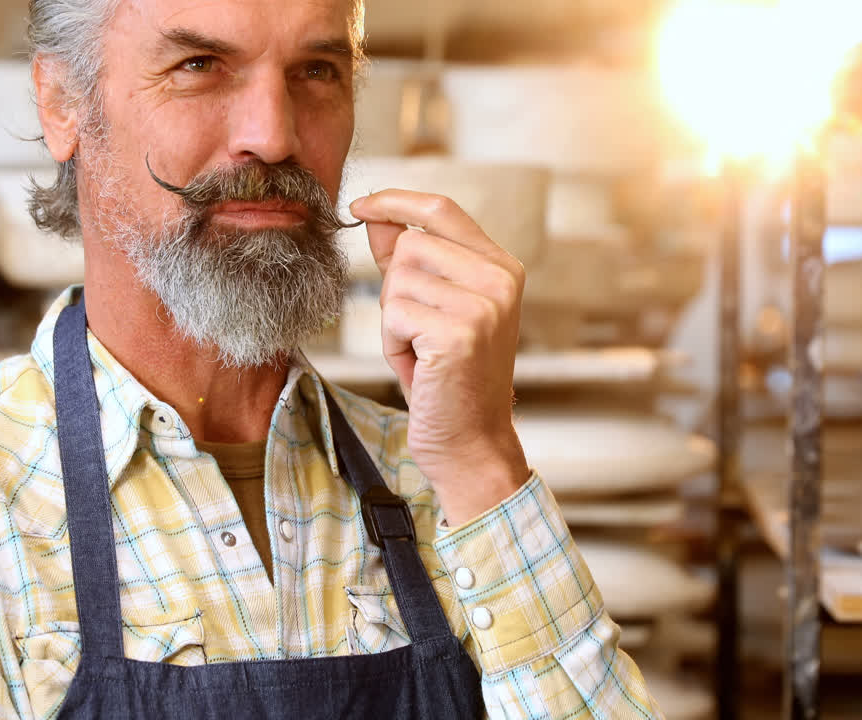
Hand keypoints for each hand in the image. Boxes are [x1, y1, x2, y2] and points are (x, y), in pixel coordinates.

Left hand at [349, 190, 529, 525]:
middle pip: (411, 244)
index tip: (361, 205)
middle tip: (414, 331)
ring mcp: (484, 305)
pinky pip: (394, 314)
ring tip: (420, 351)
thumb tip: (376, 216)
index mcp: (501, 266)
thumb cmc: (447, 378)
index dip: (396, 200)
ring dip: (393, 320)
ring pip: (398, 279)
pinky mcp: (460, 332)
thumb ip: (408, 261)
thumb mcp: (430, 309)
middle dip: (395, 288)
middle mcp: (500, 279)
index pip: (442, 209)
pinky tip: (418, 366)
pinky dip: (393, 343)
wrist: (470, 442)